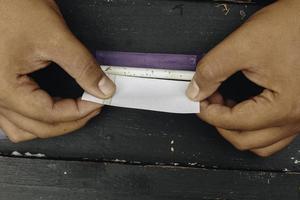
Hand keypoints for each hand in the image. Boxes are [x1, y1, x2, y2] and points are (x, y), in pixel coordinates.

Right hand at [0, 0, 114, 142]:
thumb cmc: (12, 6)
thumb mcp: (55, 37)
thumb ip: (83, 66)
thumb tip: (102, 87)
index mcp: (5, 87)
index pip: (51, 115)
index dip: (80, 112)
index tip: (98, 102)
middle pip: (40, 128)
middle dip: (71, 121)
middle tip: (93, 106)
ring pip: (25, 128)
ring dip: (54, 124)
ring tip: (76, 110)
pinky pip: (17, 118)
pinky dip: (38, 118)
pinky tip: (52, 107)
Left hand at [186, 0, 299, 156]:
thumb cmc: (293, 26)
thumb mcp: (244, 45)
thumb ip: (213, 70)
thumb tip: (196, 90)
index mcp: (284, 107)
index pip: (233, 122)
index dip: (208, 112)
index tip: (197, 100)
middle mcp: (295, 118)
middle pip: (244, 139)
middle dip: (219, 122)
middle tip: (207, 102)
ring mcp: (299, 116)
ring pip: (259, 141)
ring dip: (236, 127)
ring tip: (224, 105)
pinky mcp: (297, 108)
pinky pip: (272, 132)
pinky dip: (252, 125)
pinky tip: (243, 106)